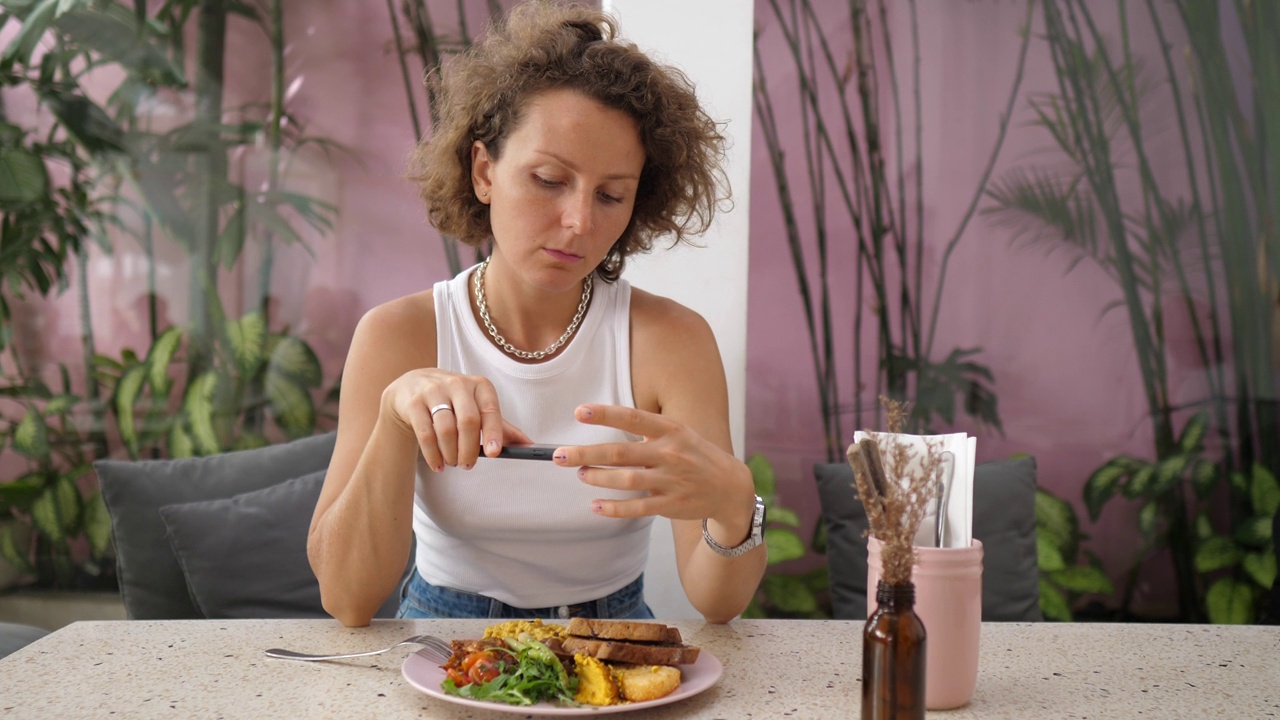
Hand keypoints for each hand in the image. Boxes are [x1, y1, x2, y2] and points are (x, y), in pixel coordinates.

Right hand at [380, 368, 532, 470]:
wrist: (413, 386)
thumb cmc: (453, 400)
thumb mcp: (477, 406)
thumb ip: (501, 426)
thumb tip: (528, 444)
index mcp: (479, 385)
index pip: (490, 409)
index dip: (493, 432)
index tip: (494, 452)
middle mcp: (457, 384)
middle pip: (468, 421)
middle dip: (469, 448)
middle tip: (468, 464)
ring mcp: (433, 392)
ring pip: (446, 429)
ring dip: (451, 453)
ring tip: (453, 463)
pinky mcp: (414, 403)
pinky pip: (425, 433)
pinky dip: (433, 454)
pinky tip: (438, 464)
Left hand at [552, 404, 752, 524]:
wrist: (730, 487)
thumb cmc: (695, 455)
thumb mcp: (679, 433)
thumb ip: (648, 430)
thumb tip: (607, 421)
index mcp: (671, 430)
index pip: (633, 418)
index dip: (605, 415)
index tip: (579, 412)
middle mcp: (670, 454)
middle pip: (621, 453)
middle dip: (586, 453)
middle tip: (559, 455)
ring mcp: (671, 481)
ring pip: (627, 480)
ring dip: (599, 478)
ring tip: (580, 474)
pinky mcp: (671, 505)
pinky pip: (637, 508)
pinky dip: (614, 508)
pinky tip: (595, 505)